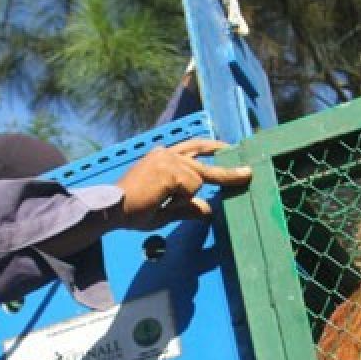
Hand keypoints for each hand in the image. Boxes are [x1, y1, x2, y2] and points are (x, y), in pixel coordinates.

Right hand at [114, 139, 251, 229]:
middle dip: (228, 170)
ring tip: (158, 202)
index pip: (193, 148)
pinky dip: (178, 200)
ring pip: (197, 180)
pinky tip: (159, 199)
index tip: (228, 148)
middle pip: (205, 158)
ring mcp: (168, 159)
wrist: (113, 208)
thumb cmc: (132, 210)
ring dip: (182, 198)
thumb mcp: (166, 211)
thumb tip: (208, 210)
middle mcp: (166, 153)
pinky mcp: (170, 168)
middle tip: (248, 173)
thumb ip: (188, 208)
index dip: (213, 149)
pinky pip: (191, 189)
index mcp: (161, 158)